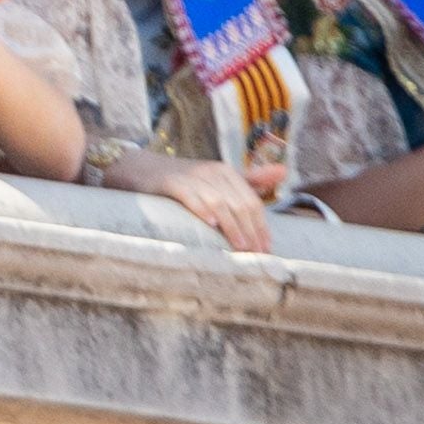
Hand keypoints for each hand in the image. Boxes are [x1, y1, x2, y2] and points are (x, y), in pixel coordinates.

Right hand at [103, 145, 271, 253]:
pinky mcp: (169, 182)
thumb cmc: (183, 180)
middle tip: (256, 255)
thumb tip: (283, 170)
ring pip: (220, 202)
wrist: (139, 169)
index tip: (266, 249)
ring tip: (240, 248)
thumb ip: (249, 178)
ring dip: (232, 227)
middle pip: (240, 204)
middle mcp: (212, 171)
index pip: (252, 202)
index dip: (261, 226)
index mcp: (226, 172)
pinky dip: (202, 209)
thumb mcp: (217, 178)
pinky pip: (190, 196)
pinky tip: (211, 224)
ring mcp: (191, 176)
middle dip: (251, 231)